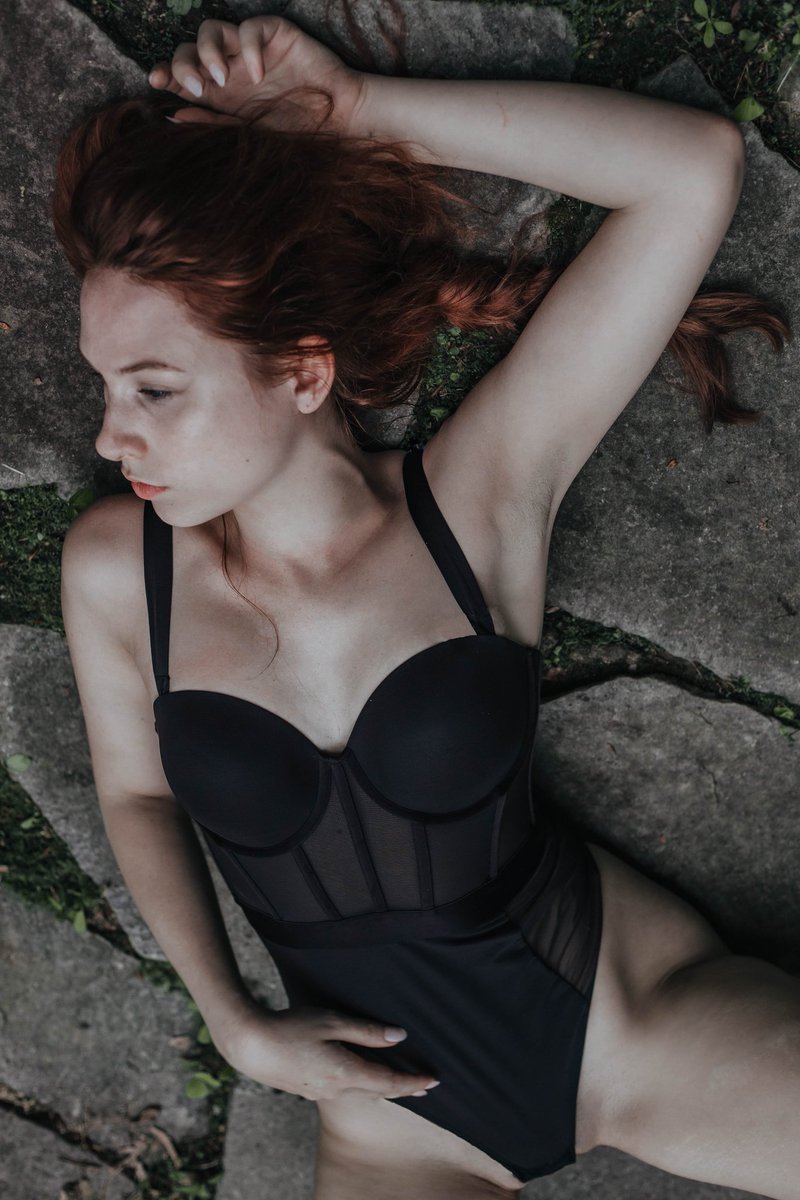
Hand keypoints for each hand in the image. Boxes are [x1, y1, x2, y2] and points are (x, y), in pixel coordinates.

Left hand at [147, 15, 367, 135]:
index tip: (155, 82)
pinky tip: (258, 74)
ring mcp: (249, 48)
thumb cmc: (296, 130)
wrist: (337, 119)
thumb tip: (172, 116)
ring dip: (208, 52)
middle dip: (183, 64)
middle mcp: (230, 65)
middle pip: (189, 47)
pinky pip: (248, 29)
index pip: (183, 74)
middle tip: (195, 87)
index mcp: (220, 91)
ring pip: (211, 29)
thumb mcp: (249, 132)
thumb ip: (214, 123)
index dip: (166, 73)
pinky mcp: (273, 33)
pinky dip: (248, 48)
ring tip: (221, 79)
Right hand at [221, 1003, 440, 1100]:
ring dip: (383, 1089)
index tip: (433, 1081)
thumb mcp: (332, 1021)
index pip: (388, 1082)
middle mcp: (336, 1089)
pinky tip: (362, 1081)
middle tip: (425, 1088)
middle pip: (378, 1092)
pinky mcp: (309, 1090)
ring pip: (361, 1093)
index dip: (413, 1082)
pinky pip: (344, 1092)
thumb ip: (366, 1031)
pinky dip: (362, 1088)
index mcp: (345, 1072)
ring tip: (400, 1086)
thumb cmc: (291, 1027)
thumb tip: (399, 1037)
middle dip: (403, 1089)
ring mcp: (321, 1093)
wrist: (250, 1046)